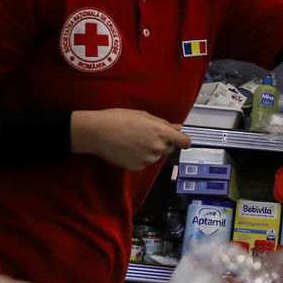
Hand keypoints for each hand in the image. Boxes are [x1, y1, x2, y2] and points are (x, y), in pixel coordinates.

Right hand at [71, 108, 191, 169]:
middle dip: (164, 143)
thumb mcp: (143, 115)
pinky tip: (128, 148)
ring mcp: (147, 159)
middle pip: (170, 148)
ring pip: (156, 155)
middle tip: (147, 135)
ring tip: (134, 140)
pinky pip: (144, 162)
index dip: (183, 140)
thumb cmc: (117, 119)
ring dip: (150, 150)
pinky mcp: (137, 167)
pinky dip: (139, 157)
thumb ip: (163, 123)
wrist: (97, 132)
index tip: (181, 139)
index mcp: (161, 132)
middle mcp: (157, 147)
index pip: (185, 142)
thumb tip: (177, 127)